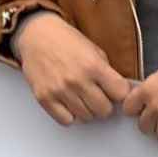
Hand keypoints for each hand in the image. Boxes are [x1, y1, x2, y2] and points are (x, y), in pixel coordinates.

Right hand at [13, 12, 131, 125]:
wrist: (37, 35)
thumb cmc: (65, 41)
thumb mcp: (94, 50)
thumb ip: (106, 71)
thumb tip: (119, 91)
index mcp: (93, 66)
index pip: (120, 93)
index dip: (120, 93)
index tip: (115, 91)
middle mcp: (77, 80)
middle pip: (104, 110)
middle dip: (104, 104)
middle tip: (98, 96)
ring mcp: (60, 91)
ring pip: (86, 117)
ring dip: (87, 110)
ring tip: (82, 97)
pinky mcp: (45, 98)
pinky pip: (66, 121)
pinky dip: (70, 115)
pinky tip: (70, 103)